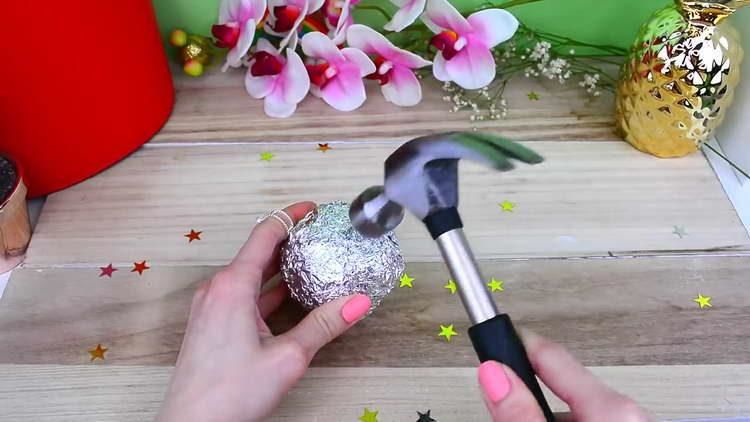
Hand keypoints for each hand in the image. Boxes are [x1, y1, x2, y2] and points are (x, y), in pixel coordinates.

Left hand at [157, 202, 372, 421]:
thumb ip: (324, 325)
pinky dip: (267, 290)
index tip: (312, 209)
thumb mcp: (288, 357)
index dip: (290, 216)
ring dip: (279, 267)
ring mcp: (212, 307)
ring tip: (310, 262)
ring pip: (251, 274)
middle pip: (258, 252)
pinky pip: (243, 294)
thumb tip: (357, 302)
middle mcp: (218, 290)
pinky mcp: (212, 324)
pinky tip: (289, 296)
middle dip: (289, 240)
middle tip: (318, 234)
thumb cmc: (228, 395)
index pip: (265, 234)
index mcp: (232, 287)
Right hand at [478, 330, 651, 421]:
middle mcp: (631, 413)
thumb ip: (522, 413)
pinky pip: (591, 421)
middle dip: (528, 395)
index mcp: (613, 407)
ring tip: (523, 421)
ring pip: (574, 411)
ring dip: (545, 416)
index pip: (551, 354)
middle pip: (560, 388)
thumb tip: (494, 375)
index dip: (515, 341)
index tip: (490, 332)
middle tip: (500, 399)